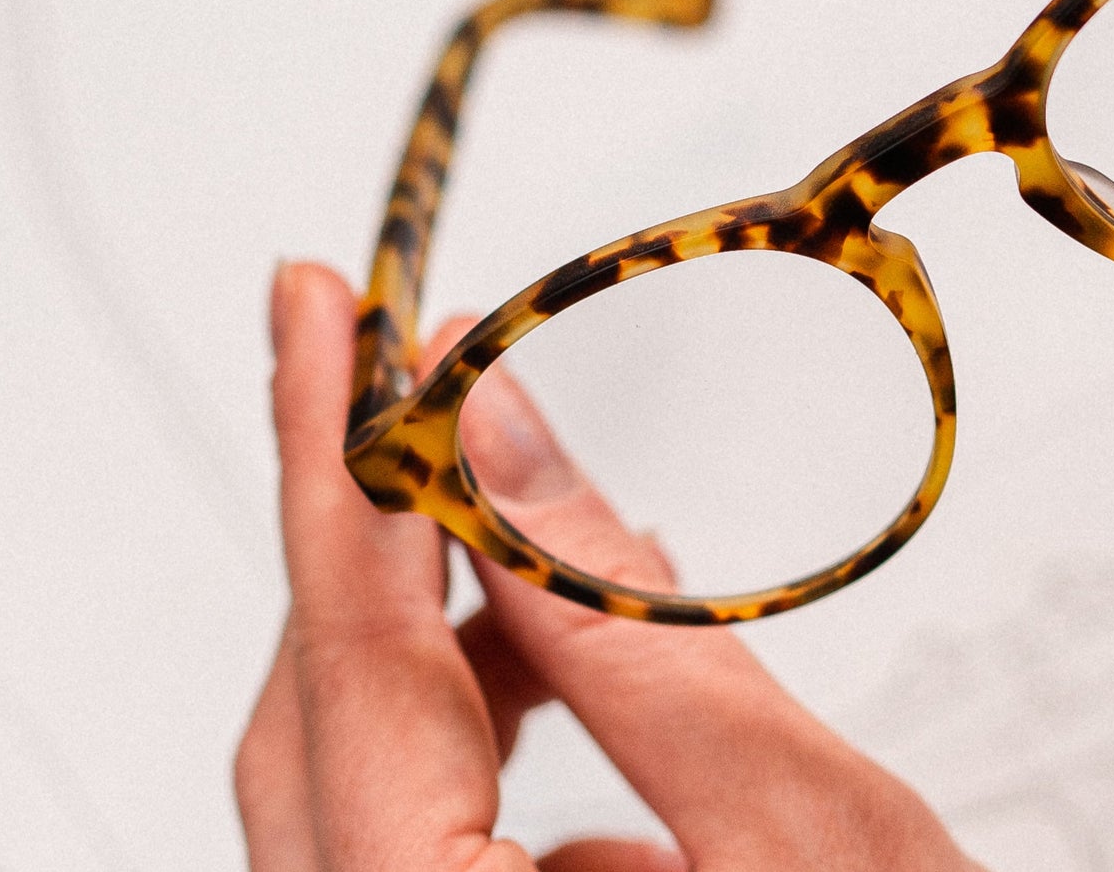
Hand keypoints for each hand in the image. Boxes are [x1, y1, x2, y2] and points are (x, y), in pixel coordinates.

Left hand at [238, 261, 975, 871]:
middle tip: (424, 368)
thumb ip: (627, 628)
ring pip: (373, 800)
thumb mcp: (801, 830)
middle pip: (317, 736)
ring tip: (579, 553)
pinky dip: (517, 775)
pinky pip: (443, 867)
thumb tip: (499, 438)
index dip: (327, 458)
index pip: (343, 667)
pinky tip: (630, 717)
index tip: (312, 299)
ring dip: (469, 666)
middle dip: (382, 547)